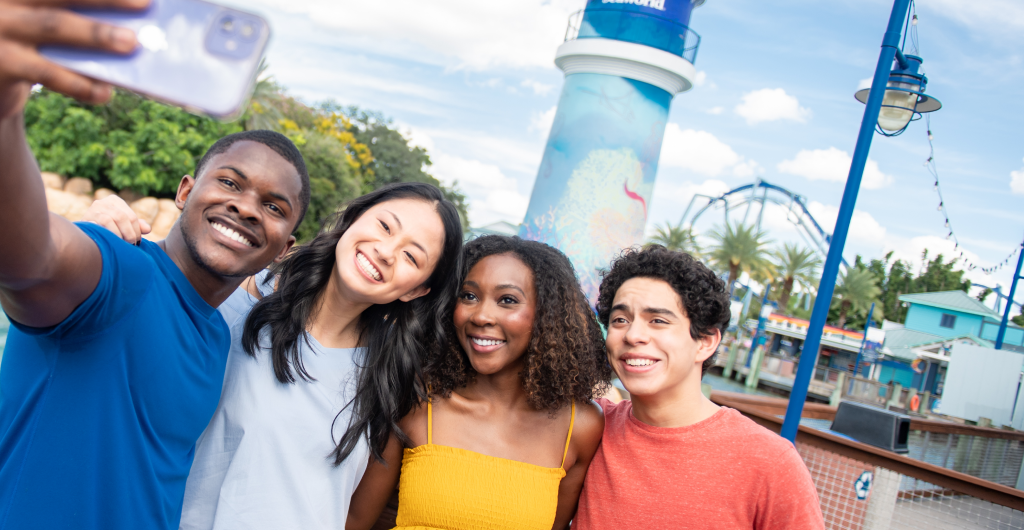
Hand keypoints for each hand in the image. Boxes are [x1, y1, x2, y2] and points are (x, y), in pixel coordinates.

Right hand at [0, 0, 148, 118]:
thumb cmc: (31, 45)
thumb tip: (131, 30)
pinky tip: (104, 92)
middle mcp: (8, 0)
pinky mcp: (2, 63)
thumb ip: (77, 19)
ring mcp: (2, 28)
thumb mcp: (45, 25)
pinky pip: (46, 72)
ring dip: (96, 35)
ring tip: (131, 44)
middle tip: (144, 4)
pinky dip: (79, 84)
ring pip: (54, 26)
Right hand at [83, 195, 150, 243]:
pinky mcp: (85, 218)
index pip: (132, 216)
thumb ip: (136, 226)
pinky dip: (107, 233)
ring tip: (121, 243)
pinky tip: (109, 241)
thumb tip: (148, 229)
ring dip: (118, 234)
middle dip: (129, 233)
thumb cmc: (107, 230)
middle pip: (122, 217)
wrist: (82, 236)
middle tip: (130, 244)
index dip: (137, 231)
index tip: (137, 242)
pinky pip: (99, 224)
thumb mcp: (123, 226)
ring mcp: (92, 209)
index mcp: (114, 201)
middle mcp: (103, 202)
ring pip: (110, 219)